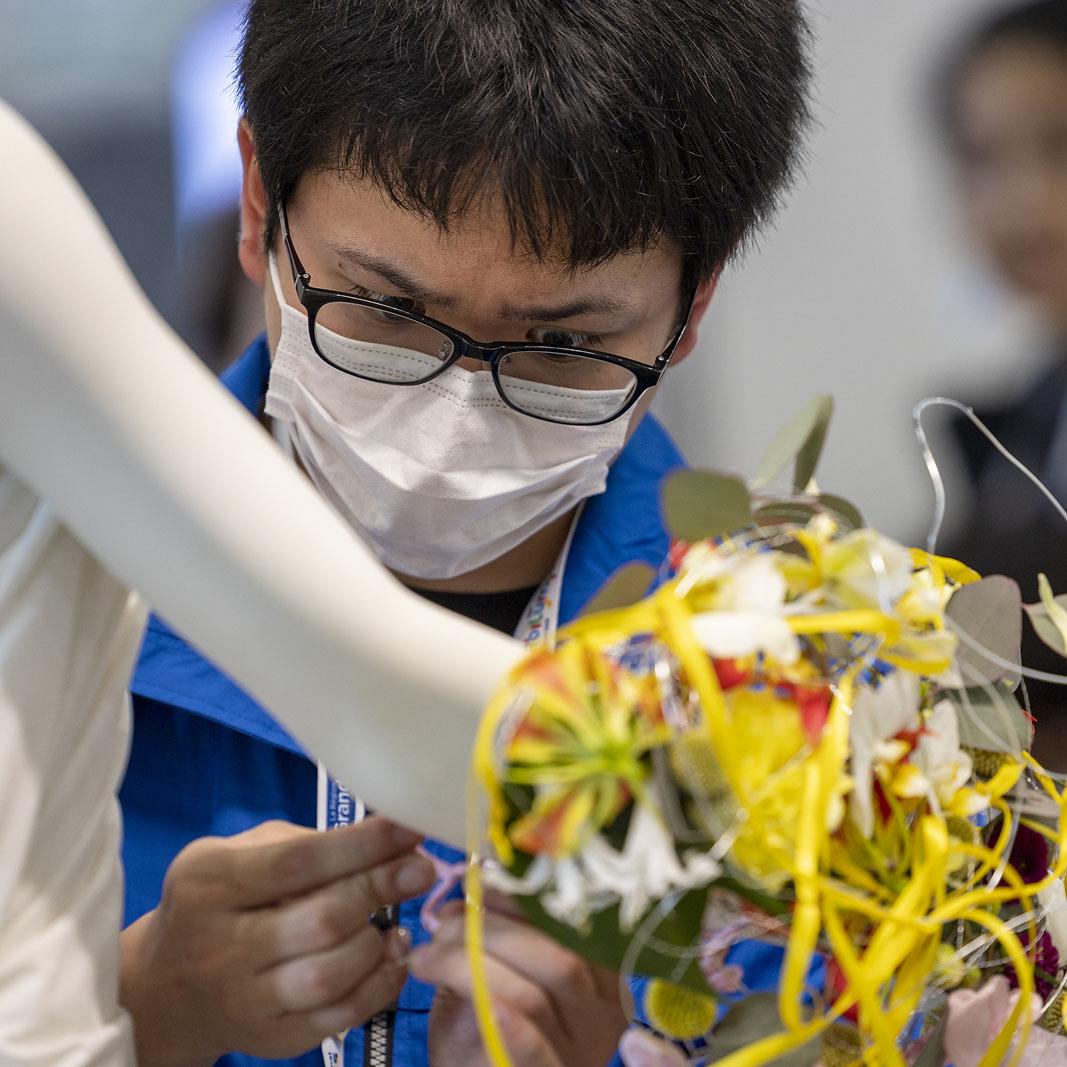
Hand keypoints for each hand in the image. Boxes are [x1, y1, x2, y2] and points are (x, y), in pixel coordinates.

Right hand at [120, 817, 434, 1065]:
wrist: (165, 988)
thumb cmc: (219, 899)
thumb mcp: (239, 853)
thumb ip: (301, 843)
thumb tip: (382, 841)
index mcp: (211, 883)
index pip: (297, 862)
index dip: (361, 845)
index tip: (410, 829)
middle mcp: (221, 946)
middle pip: (318, 921)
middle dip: (378, 890)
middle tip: (420, 870)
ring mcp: (243, 1001)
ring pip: (328, 976)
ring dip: (377, 945)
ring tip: (401, 922)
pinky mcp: (268, 1040)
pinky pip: (336, 1018)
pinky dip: (377, 987)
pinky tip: (391, 957)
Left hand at [411, 899, 627, 1066]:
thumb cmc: (487, 1031)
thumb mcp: (492, 973)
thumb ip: (489, 935)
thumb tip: (465, 900)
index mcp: (599, 972)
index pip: (575, 924)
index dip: (527, 898)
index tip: (481, 882)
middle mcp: (602, 1013)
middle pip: (560, 956)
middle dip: (493, 931)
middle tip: (444, 926)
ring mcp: (579, 1052)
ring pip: (535, 996)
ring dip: (472, 967)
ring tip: (428, 958)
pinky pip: (532, 1051)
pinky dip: (506, 1023)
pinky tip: (482, 1003)